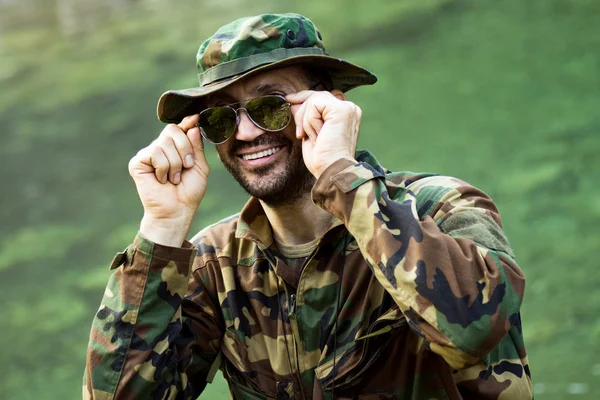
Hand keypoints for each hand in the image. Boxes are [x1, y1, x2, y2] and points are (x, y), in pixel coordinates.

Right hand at [128, 115, 209, 245]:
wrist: (177, 211)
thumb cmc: (189, 192)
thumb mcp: (200, 167)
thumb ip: (196, 146)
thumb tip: (192, 124)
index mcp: (176, 147)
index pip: (180, 128)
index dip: (187, 122)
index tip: (195, 118)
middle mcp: (161, 148)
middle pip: (173, 130)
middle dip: (185, 149)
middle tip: (187, 167)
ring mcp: (148, 154)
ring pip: (164, 143)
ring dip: (175, 164)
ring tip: (173, 178)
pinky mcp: (138, 162)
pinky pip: (154, 153)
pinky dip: (163, 168)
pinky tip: (161, 179)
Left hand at [286, 90, 361, 178]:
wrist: (331, 171)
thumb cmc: (323, 159)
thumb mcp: (310, 132)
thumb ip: (306, 116)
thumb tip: (293, 102)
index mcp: (345, 114)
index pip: (322, 97)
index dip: (304, 98)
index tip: (289, 100)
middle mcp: (349, 109)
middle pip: (316, 96)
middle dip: (302, 113)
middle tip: (300, 134)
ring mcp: (347, 108)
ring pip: (314, 99)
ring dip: (306, 121)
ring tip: (313, 137)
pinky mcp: (341, 110)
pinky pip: (315, 104)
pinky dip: (309, 120)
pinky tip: (317, 134)